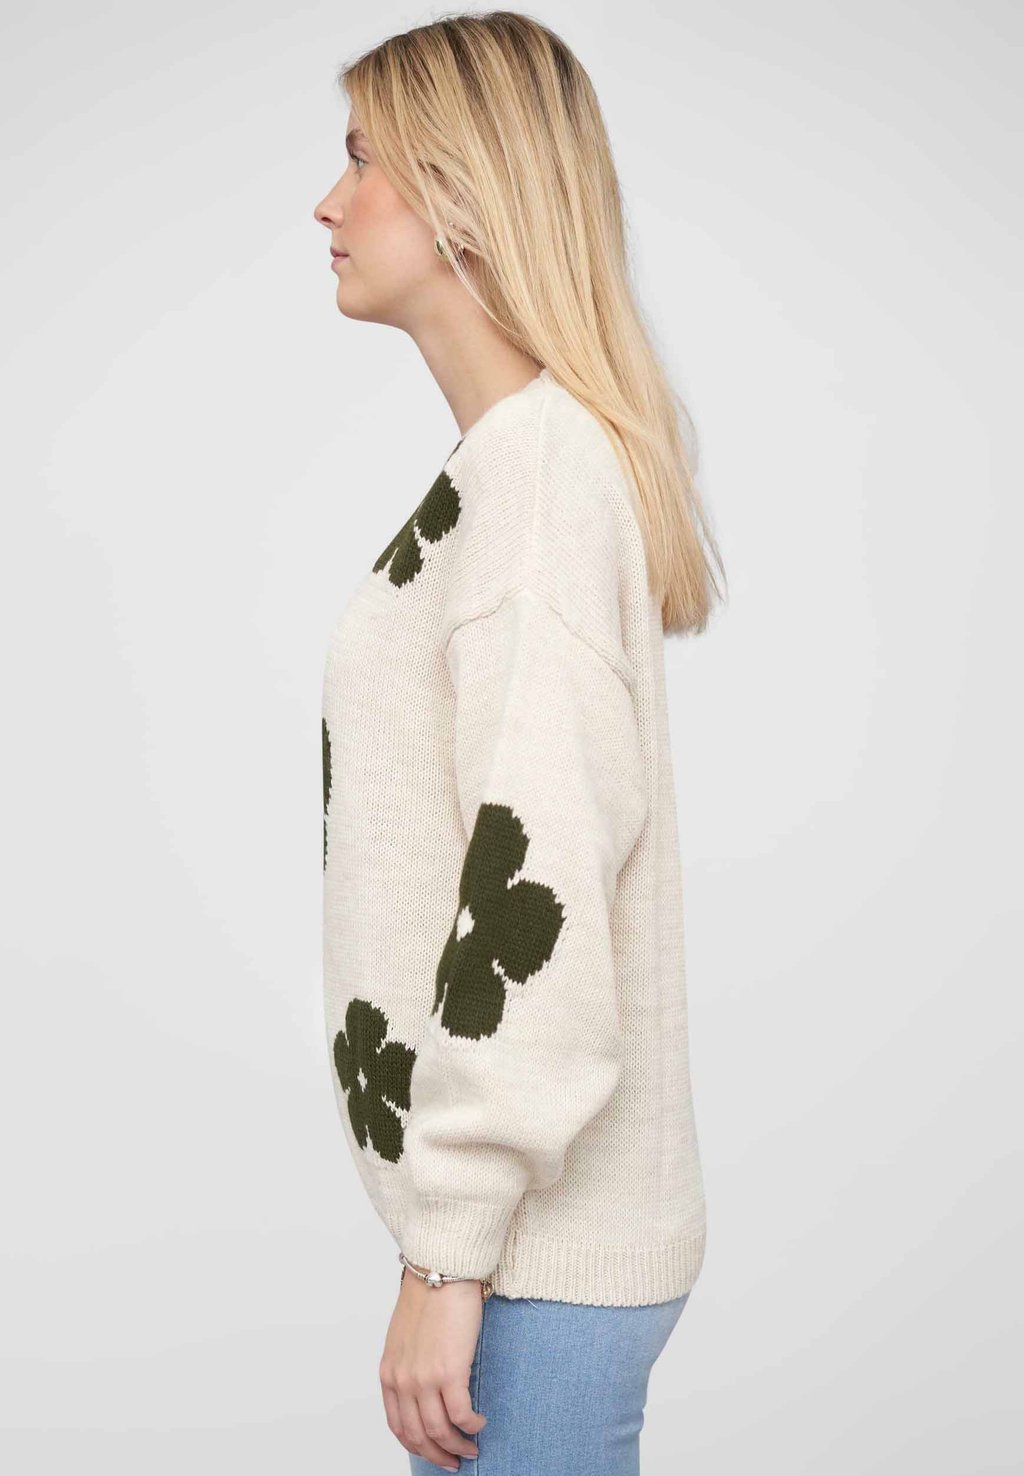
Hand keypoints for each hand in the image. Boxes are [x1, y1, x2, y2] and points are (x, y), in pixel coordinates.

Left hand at [379, 1265, 487, 1469]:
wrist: (440, 1270)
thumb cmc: (428, 1297)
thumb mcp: (404, 1338)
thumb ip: (408, 1365)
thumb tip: (424, 1389)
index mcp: (390, 1373)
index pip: (398, 1425)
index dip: (416, 1445)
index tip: (432, 1452)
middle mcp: (403, 1381)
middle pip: (418, 1435)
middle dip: (438, 1454)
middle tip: (455, 1461)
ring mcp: (425, 1378)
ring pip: (440, 1431)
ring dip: (458, 1445)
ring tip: (472, 1446)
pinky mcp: (450, 1371)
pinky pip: (461, 1414)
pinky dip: (472, 1424)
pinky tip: (480, 1422)